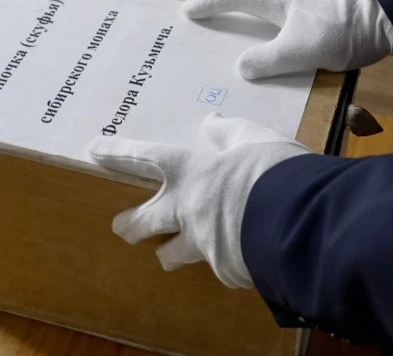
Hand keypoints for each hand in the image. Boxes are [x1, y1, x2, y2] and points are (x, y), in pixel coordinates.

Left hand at [87, 112, 310, 287]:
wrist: (298, 221)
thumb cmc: (274, 172)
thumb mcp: (254, 139)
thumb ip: (229, 132)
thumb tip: (212, 122)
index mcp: (190, 171)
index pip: (145, 157)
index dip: (119, 152)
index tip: (94, 150)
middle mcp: (186, 209)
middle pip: (143, 222)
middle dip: (129, 225)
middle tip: (122, 227)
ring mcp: (201, 243)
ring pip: (172, 254)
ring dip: (170, 253)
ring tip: (170, 256)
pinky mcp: (223, 270)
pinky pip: (218, 266)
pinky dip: (224, 261)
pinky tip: (237, 259)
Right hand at [183, 0, 392, 78]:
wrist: (386, 22)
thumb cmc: (341, 32)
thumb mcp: (299, 51)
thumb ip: (267, 61)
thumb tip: (241, 67)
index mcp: (281, 1)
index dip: (211, 2)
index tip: (188, 10)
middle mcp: (291, 1)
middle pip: (250, 2)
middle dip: (225, 11)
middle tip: (204, 22)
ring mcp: (308, 10)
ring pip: (269, 17)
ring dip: (249, 26)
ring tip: (234, 44)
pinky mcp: (323, 23)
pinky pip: (286, 29)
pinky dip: (271, 39)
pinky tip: (274, 57)